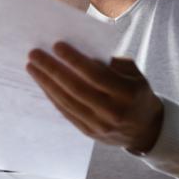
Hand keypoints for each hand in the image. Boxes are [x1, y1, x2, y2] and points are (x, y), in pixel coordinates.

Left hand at [26, 42, 163, 153]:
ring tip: (32, 66)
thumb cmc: (136, 92)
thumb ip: (111, 62)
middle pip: (76, 88)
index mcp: (127, 93)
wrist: (146, 129)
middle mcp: (113, 112)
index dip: (74, 60)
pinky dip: (52, 96)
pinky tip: (42, 83)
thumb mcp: (134, 73)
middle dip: (52, 69)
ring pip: (67, 101)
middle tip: (34, 54)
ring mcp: (100, 125)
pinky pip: (66, 112)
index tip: (56, 45)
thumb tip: (80, 49)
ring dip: (46, 83)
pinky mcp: (89, 132)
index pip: (95, 75)